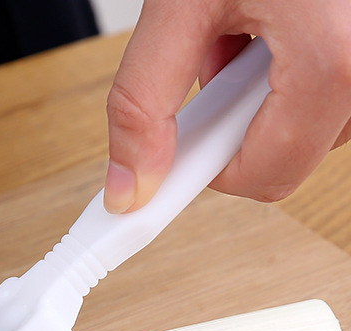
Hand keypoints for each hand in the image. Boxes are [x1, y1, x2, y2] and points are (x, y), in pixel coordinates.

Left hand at [103, 0, 350, 212]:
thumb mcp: (181, 1)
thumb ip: (142, 103)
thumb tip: (129, 184)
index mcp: (336, 60)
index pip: (263, 176)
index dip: (206, 171)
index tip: (167, 178)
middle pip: (287, 155)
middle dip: (237, 119)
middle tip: (218, 55)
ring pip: (310, 126)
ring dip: (265, 93)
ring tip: (256, 24)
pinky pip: (334, 93)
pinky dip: (294, 71)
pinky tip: (285, 22)